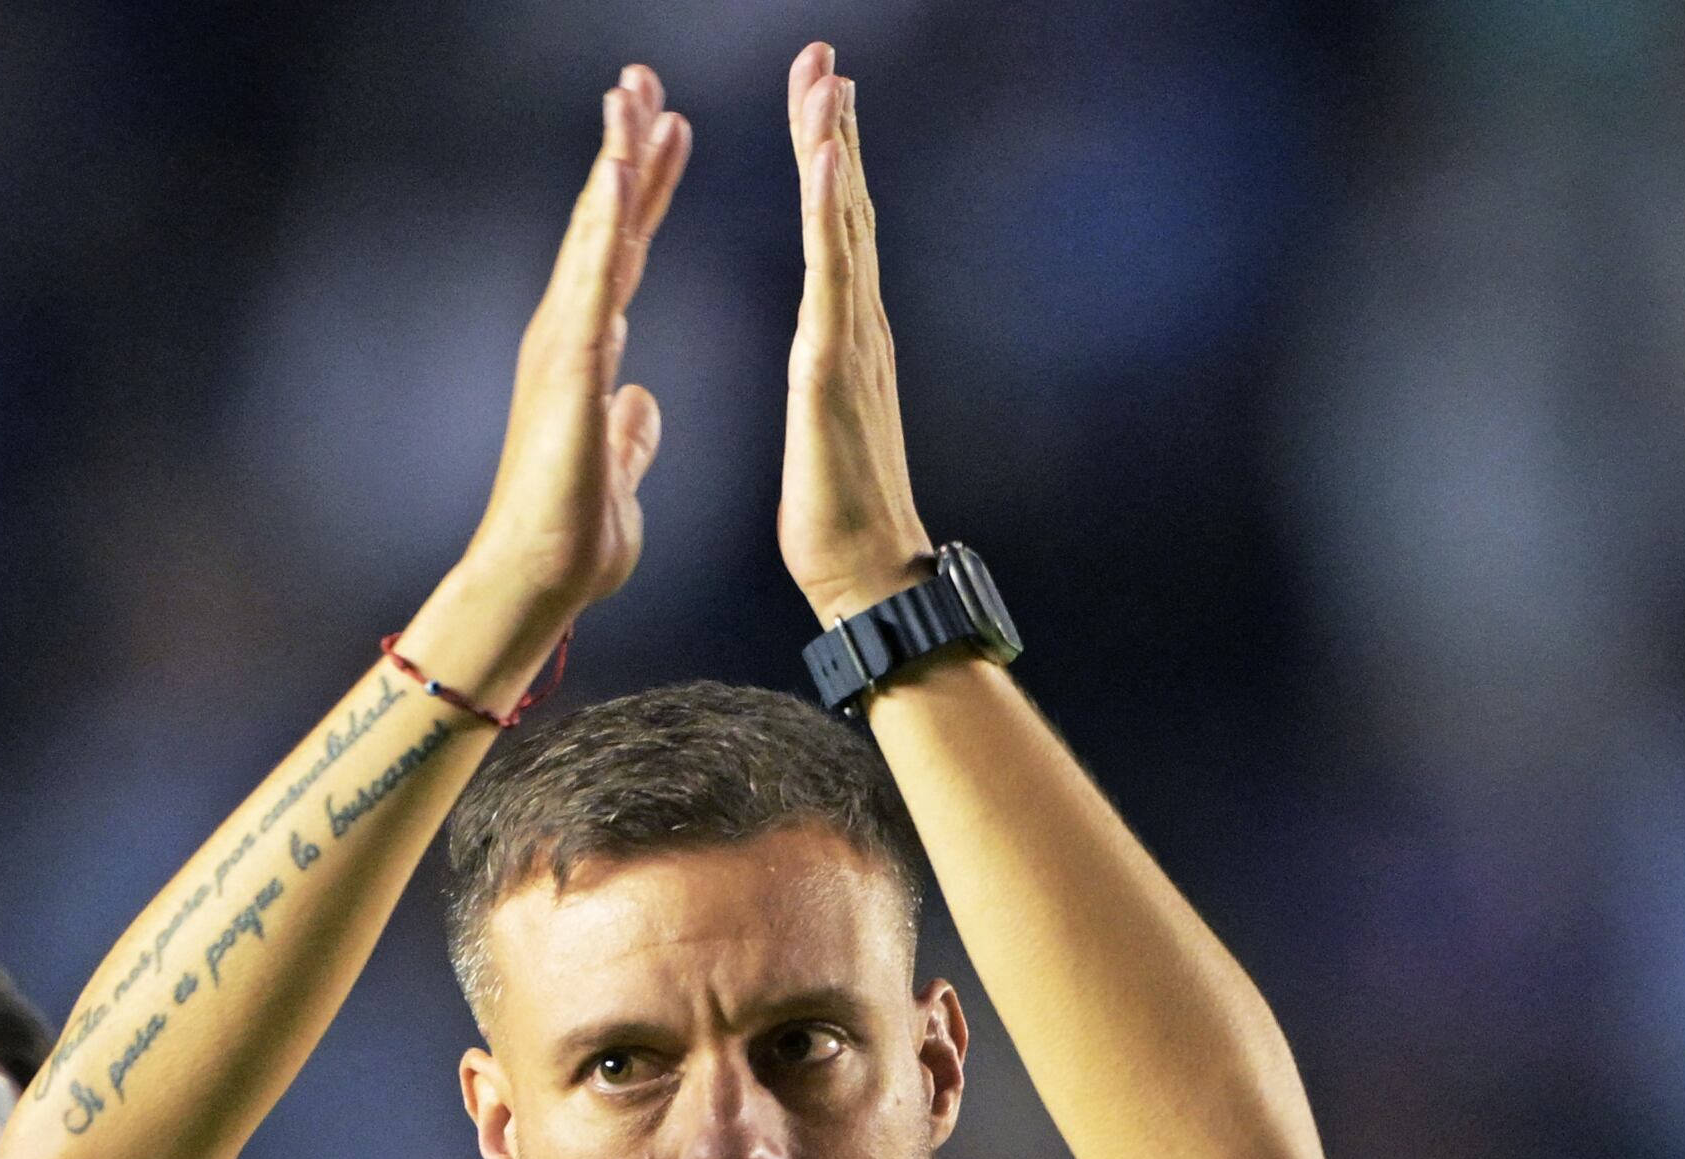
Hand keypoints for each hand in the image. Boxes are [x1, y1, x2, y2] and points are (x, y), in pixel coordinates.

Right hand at [417, 67, 687, 690]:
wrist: (541, 578)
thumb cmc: (574, 535)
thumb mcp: (618, 466)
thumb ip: (628, 429)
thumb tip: (640, 404)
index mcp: (589, 349)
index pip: (624, 250)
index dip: (646, 189)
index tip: (668, 131)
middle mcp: (571, 333)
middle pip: (603, 221)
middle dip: (622, 145)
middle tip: (640, 76)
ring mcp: (565, 345)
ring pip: (593, 235)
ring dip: (611, 161)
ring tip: (629, 95)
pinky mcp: (571, 369)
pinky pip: (594, 282)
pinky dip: (605, 227)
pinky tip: (618, 175)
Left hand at [781, 41, 932, 625]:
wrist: (866, 576)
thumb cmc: (839, 518)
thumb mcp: (821, 425)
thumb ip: (825, 377)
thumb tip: (823, 353)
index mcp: (842, 336)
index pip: (834, 230)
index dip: (827, 161)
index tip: (819, 98)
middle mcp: (857, 324)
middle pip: (846, 206)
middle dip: (833, 127)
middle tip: (823, 56)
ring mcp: (851, 340)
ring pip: (844, 224)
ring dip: (833, 147)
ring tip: (825, 80)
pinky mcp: (833, 367)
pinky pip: (830, 273)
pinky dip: (828, 210)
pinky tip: (824, 160)